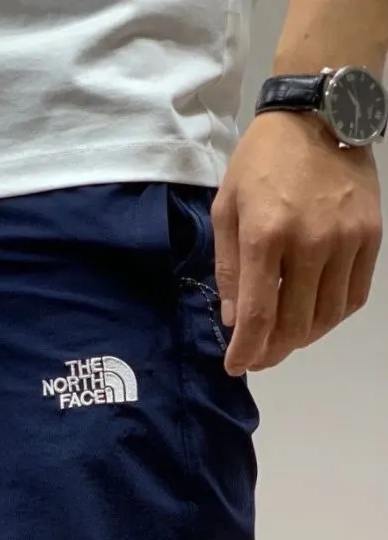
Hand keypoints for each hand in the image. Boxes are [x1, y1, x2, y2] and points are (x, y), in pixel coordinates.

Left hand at [213, 111, 382, 376]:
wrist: (319, 114)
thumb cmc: (261, 161)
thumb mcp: (227, 209)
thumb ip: (228, 269)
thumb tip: (235, 321)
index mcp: (266, 235)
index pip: (259, 316)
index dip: (247, 352)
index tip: (236, 367)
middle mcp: (310, 242)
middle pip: (294, 325)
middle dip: (271, 352)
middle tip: (258, 357)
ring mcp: (346, 240)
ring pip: (326, 317)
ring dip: (301, 338)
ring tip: (283, 338)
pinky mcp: (370, 236)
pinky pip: (353, 296)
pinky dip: (331, 316)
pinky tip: (313, 315)